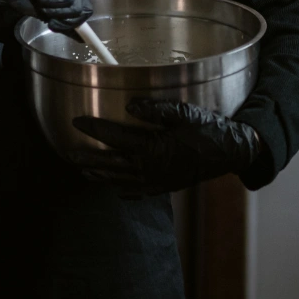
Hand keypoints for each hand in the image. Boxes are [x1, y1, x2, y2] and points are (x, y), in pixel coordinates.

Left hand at [72, 98, 261, 195]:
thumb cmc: (209, 129)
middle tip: (68, 153)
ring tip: (84, 171)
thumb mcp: (184, 113)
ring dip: (100, 175)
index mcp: (152, 149)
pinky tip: (116, 189)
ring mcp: (157, 181)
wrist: (231, 152)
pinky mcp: (165, 186)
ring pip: (121, 180)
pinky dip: (123, 190)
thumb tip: (131, 106)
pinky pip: (138, 191)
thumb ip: (156, 110)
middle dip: (88, 158)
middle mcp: (150, 169)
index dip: (94, 128)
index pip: (115, 138)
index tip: (76, 121)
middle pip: (111, 163)